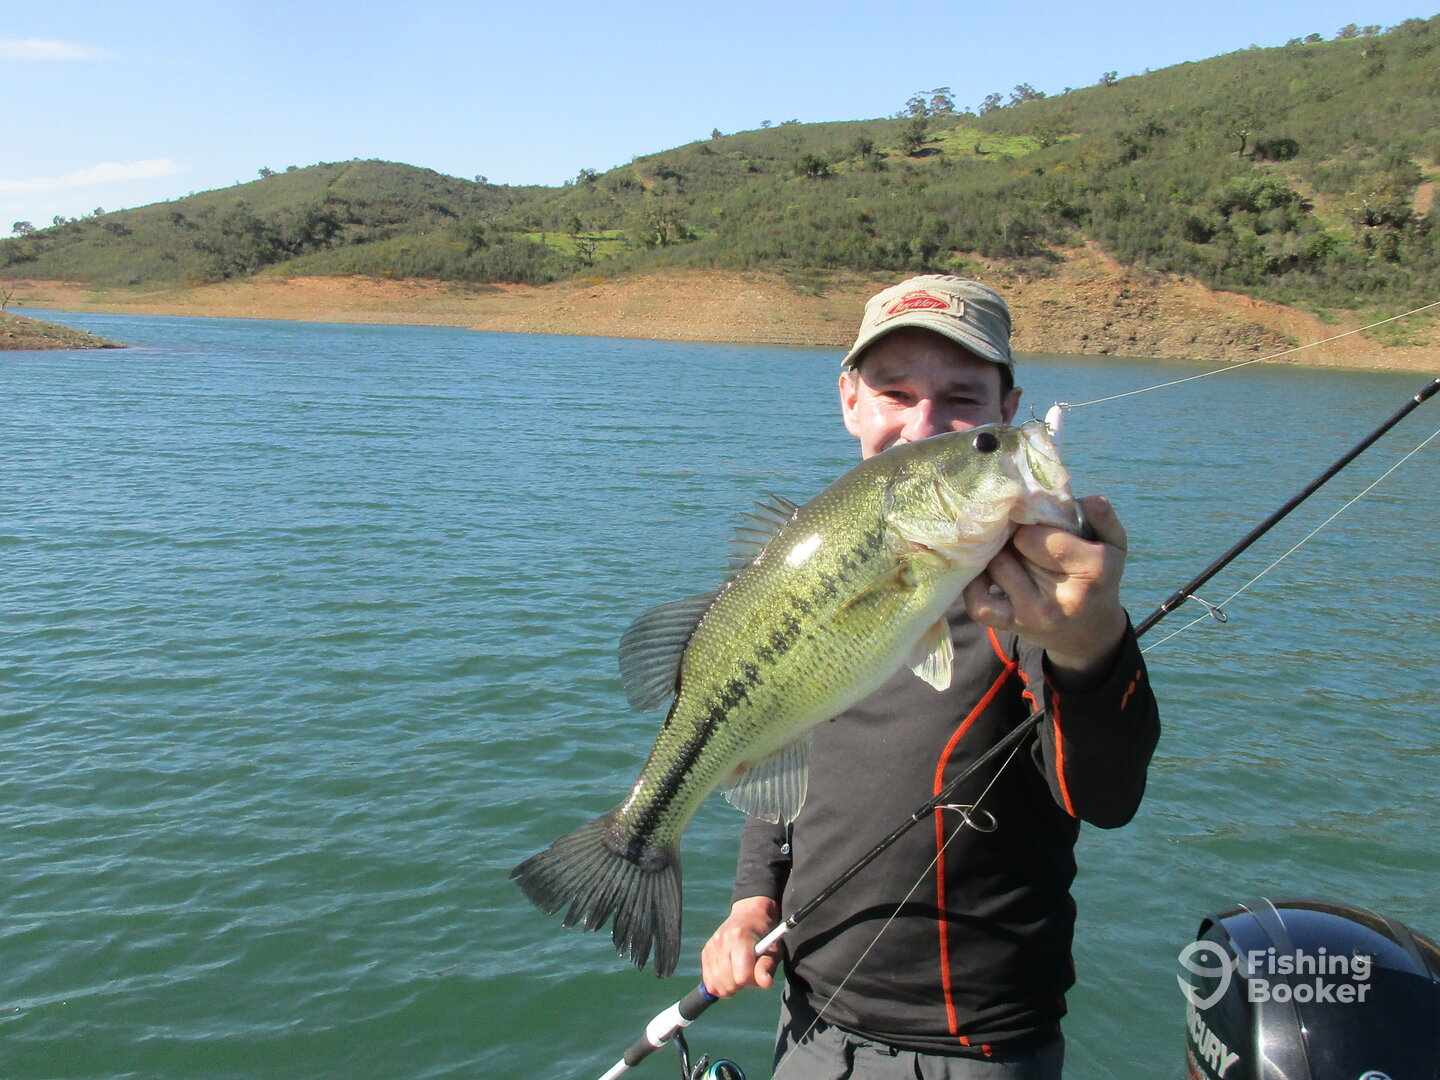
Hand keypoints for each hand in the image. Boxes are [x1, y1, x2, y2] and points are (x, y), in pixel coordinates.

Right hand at [700, 896, 781, 997]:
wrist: (750, 916)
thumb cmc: (765, 936)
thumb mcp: (774, 949)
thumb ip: (768, 966)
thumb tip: (765, 983)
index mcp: (740, 938)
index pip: (742, 977)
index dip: (752, 981)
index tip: (758, 973)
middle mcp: (722, 941)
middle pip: (728, 984)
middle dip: (741, 985)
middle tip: (749, 973)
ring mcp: (711, 946)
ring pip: (716, 986)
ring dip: (730, 987)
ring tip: (739, 974)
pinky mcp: (706, 952)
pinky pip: (708, 983)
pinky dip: (719, 985)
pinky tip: (729, 976)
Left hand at [963, 495, 1128, 682]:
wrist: (1088, 631)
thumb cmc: (1097, 577)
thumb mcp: (1113, 545)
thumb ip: (1102, 516)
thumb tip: (1082, 498)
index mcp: (1094, 569)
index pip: (1046, 531)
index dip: (1033, 522)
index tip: (1037, 524)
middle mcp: (1065, 597)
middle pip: (1016, 545)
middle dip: (1014, 535)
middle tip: (1020, 536)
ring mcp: (1035, 614)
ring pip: (995, 565)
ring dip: (997, 554)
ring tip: (1011, 553)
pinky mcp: (1013, 626)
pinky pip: (978, 604)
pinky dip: (974, 585)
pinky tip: (986, 572)